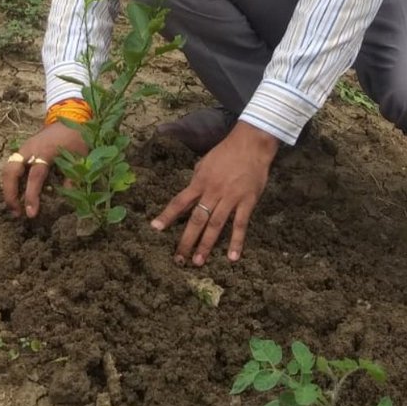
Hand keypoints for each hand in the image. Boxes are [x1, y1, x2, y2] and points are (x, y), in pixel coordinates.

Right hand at [1, 123, 86, 218]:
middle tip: (16, 212)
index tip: (31, 213)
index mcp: (46, 151)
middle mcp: (31, 149)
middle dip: (10, 193)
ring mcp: (25, 147)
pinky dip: (10, 180)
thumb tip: (66, 198)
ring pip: (7, 168)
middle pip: (11, 171)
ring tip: (14, 207)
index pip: (35, 177)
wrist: (69, 116)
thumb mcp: (80, 157)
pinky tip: (16, 193)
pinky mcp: (23, 149)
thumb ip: (73, 177)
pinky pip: (11, 165)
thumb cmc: (76, 137)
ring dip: (7, 188)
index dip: (31, 196)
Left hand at [150, 123, 278, 264]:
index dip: (167, 216)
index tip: (155, 228)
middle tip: (179, 259)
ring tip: (198, 261)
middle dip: (186, 239)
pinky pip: (240, 224)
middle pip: (197, 219)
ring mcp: (230, 197)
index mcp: (200, 181)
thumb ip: (197, 179)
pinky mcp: (247, 202)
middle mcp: (212, 191)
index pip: (180, 201)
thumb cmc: (226, 152)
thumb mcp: (205, 162)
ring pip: (216, 224)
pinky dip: (236, 241)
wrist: (251, 144)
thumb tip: (190, 194)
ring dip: (206, 244)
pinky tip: (232, 257)